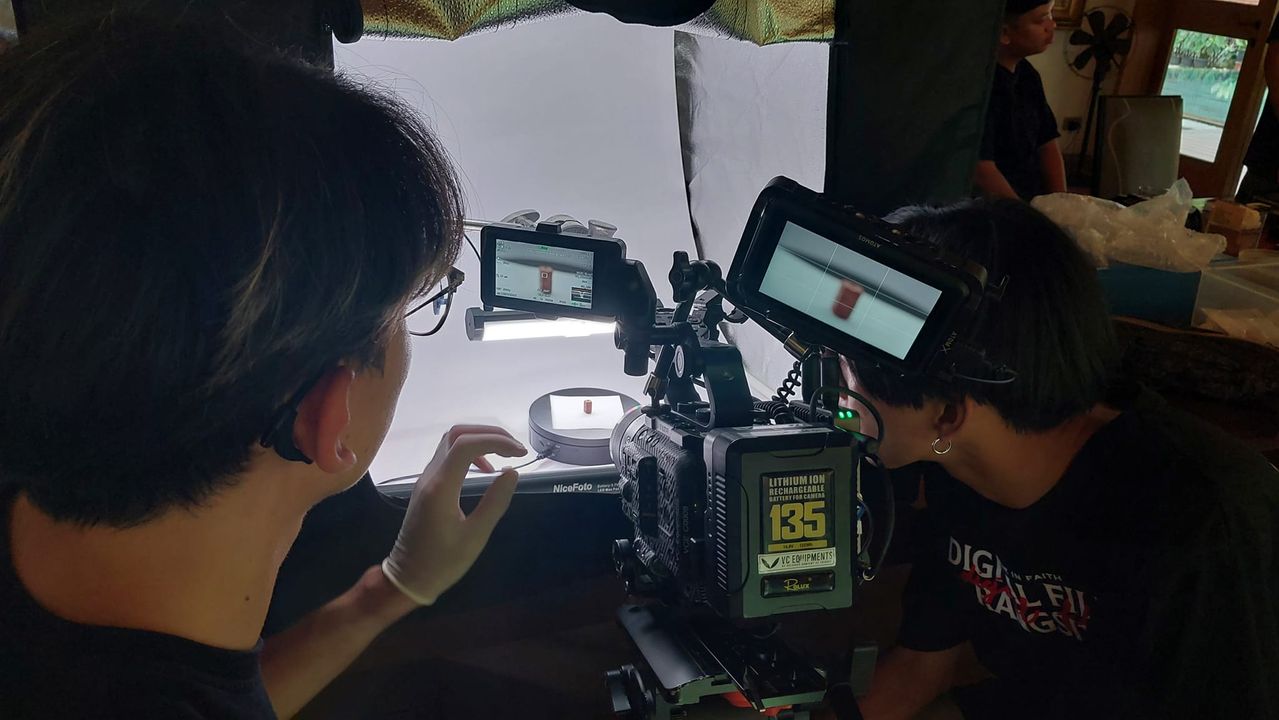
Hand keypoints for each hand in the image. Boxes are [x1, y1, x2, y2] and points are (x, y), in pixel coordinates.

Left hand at [381, 425, 525, 604]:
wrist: (408, 577)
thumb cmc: (442, 562)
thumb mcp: (475, 536)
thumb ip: (495, 502)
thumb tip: (512, 473)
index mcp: (441, 488)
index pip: (466, 445)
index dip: (496, 441)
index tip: (520, 454)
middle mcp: (430, 476)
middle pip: (456, 434)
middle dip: (489, 434)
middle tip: (514, 449)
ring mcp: (426, 479)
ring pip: (450, 442)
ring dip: (479, 440)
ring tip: (505, 454)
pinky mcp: (427, 486)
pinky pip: (448, 456)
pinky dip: (470, 453)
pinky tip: (486, 470)